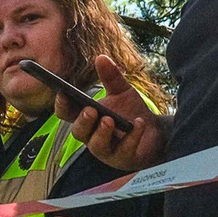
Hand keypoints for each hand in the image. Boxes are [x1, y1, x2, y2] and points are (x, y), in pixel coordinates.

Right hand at [70, 55, 169, 170]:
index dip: (62, 104)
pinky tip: (138, 123)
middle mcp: (92, 137)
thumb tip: (101, 57)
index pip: (67, 113)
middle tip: (91, 110)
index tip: (62, 91)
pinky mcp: (125, 159)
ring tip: (108, 119)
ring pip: (96, 146)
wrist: (155, 133)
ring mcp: (107, 150)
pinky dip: (132, 136)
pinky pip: (125, 150)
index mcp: (87, 119)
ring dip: (101, 132)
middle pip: (78, 132)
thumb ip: (111, 77)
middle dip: (83, 121)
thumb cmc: (131, 113)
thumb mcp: (122, 92)